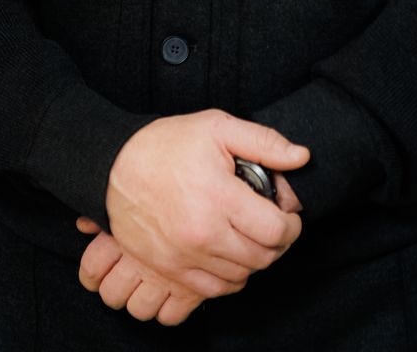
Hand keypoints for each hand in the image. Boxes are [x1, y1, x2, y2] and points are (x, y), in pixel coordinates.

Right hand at [75, 110, 308, 318]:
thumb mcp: (217, 127)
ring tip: (251, 237)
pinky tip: (229, 254)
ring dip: (254, 261)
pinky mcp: (170, 270)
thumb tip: (302, 157)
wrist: (114, 167)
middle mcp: (202, 234)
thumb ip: (263, 142)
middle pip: (261, 258)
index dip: (291, 224)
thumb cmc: (167, 144)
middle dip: (277, 243)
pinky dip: (229, 278)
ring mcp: (184, 257)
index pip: (274, 231)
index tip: (288, 215)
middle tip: (274, 225)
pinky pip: (213, 290)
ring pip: (240, 277)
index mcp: (218, 197)